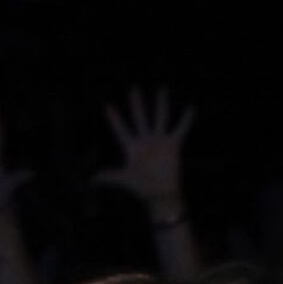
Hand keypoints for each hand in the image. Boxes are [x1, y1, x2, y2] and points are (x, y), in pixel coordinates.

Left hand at [93, 89, 193, 217]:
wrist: (160, 194)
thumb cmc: (141, 188)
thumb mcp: (123, 179)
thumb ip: (108, 175)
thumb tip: (91, 179)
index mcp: (132, 148)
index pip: (121, 130)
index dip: (114, 119)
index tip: (107, 107)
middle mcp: (145, 141)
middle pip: (140, 118)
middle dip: (136, 104)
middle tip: (133, 89)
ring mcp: (159, 141)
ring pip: (160, 118)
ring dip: (161, 104)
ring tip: (161, 89)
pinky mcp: (173, 145)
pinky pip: (181, 129)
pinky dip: (186, 120)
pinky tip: (191, 109)